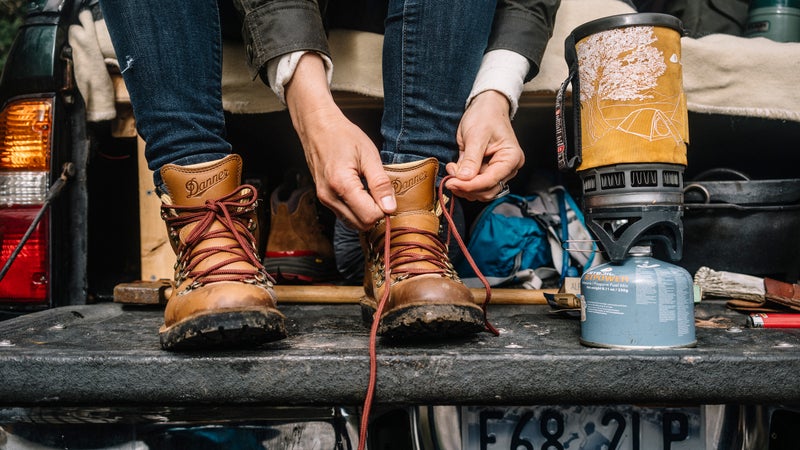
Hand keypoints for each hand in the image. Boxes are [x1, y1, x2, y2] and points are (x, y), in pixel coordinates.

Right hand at [284, 54, 395, 229]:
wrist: (318, 127)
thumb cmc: (343, 136)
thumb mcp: (369, 155)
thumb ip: (380, 183)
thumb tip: (390, 208)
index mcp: (341, 184)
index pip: (370, 216)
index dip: (384, 210)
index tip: (389, 196)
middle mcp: (330, 197)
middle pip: (361, 224)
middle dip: (376, 214)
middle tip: (382, 194)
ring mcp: (324, 199)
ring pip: (353, 223)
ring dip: (366, 213)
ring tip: (371, 192)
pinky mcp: (324, 199)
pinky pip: (345, 215)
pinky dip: (356, 211)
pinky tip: (361, 194)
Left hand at [445, 90, 523, 200]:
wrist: (485, 108)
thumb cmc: (486, 116)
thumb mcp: (476, 135)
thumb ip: (471, 159)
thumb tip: (464, 178)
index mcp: (511, 158)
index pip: (492, 180)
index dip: (471, 185)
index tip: (453, 183)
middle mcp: (508, 168)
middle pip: (487, 190)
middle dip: (467, 187)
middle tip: (449, 178)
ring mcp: (497, 171)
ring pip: (481, 191)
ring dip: (464, 186)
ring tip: (452, 171)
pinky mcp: (487, 171)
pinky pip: (476, 185)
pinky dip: (464, 182)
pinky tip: (456, 170)